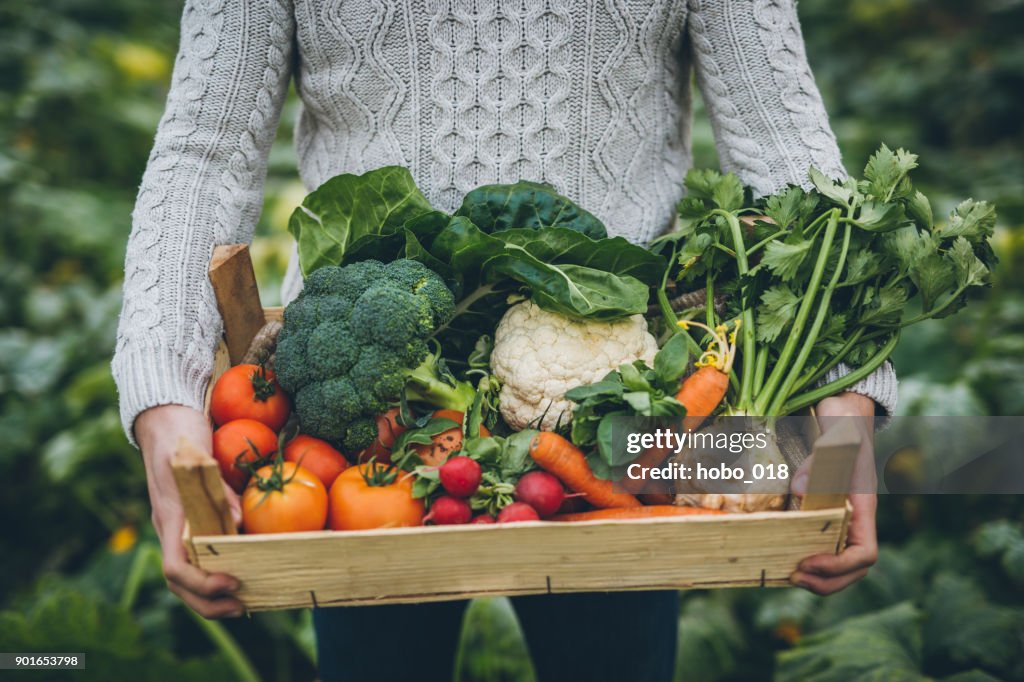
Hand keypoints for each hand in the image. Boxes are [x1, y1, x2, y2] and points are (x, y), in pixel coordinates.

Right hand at [135, 405, 243, 617]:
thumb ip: (216, 488)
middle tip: (243, 607)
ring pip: (188, 576)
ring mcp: (178, 526)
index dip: (202, 584)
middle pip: (181, 584)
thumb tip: (239, 523)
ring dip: (212, 596)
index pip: (175, 567)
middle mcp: (171, 528)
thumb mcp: (198, 455)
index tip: (231, 582)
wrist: (165, 415)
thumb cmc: (180, 433)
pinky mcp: (191, 520)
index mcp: (170, 517)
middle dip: (209, 603)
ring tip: (245, 602)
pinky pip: (200, 557)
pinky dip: (217, 572)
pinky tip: (244, 573)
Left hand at [789, 392, 877, 594]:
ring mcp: (841, 515)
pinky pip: (822, 544)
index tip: (808, 563)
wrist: (844, 412)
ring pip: (839, 561)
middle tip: (794, 577)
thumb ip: (822, 460)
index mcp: (863, 505)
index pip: (865, 552)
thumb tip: (799, 490)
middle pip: (853, 568)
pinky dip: (807, 558)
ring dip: (818, 577)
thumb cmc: (844, 423)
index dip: (839, 566)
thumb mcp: (836, 436)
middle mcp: (855, 516)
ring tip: (789, 575)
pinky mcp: (824, 511)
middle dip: (827, 581)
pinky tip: (783, 558)